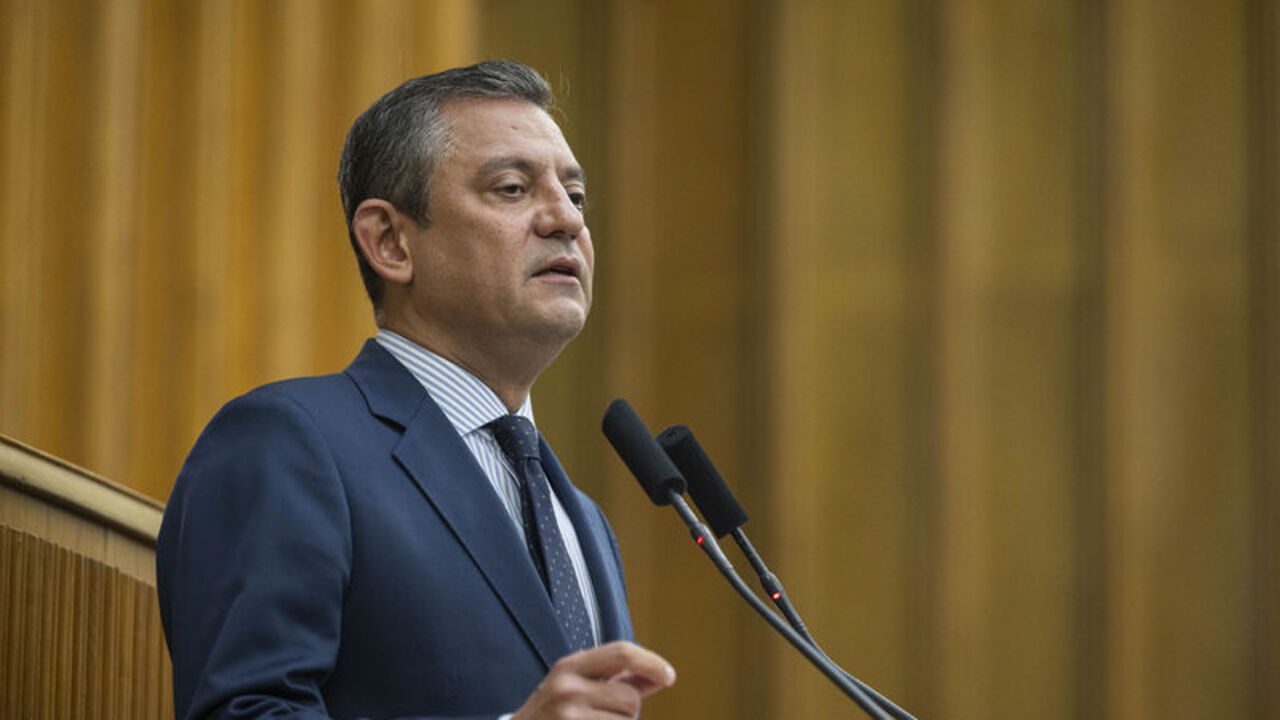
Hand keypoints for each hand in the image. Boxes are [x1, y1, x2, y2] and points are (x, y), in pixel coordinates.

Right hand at [511, 641, 675, 718]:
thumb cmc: (551, 715)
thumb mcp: (575, 687)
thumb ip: (618, 680)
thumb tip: (661, 676)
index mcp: (568, 667)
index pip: (621, 653)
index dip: (651, 663)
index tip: (669, 675)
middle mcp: (566, 689)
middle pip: (630, 698)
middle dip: (627, 712)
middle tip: (602, 717)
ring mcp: (569, 717)